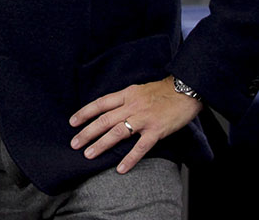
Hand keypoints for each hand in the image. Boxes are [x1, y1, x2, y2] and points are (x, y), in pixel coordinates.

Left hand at [69, 76, 201, 173]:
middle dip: (87, 132)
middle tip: (74, 144)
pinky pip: (141, 147)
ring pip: (117, 133)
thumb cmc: (163, 91)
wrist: (186, 90)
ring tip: (88, 154)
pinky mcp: (157, 130)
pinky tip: (120, 168)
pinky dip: (130, 158)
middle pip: (104, 120)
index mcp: (126, 94)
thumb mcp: (139, 90)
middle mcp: (132, 106)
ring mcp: (144, 119)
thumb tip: (109, 109)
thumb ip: (125, 100)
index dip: (84, 113)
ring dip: (101, 145)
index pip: (100, 104)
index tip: (72, 122)